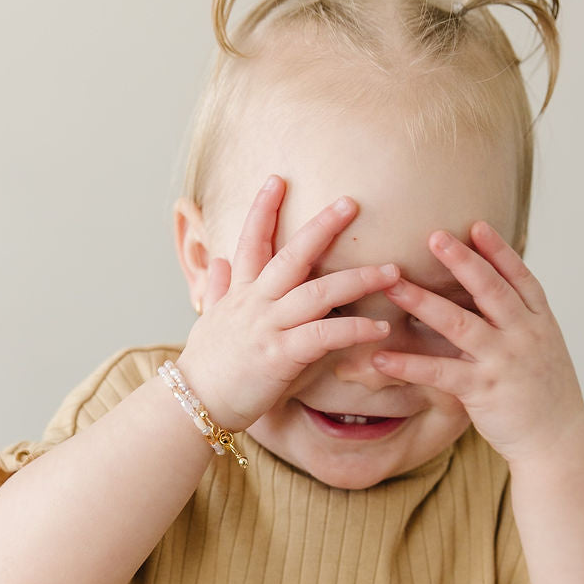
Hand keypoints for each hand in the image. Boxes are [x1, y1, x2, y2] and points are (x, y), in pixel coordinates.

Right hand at [175, 176, 398, 431]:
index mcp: (239, 293)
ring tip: (392, 271)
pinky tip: (380, 328)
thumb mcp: (209, 322)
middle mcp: (255, 303)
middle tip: (351, 203)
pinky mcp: (280, 356)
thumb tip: (218, 261)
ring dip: (358, 279)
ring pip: (318, 292)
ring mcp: (268, 327)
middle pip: (292, 255)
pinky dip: (354, 329)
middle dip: (322, 227)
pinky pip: (324, 335)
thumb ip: (217, 290)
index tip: (278, 179)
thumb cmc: (206, 368)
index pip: (251, 241)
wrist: (192, 403)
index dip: (263, 209)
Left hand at [373, 221, 583, 462]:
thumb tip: (491, 294)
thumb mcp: (543, 349)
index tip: (476, 225)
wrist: (559, 441)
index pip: (520, 277)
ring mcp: (504, 363)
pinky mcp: (484, 391)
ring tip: (394, 285)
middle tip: (434, 235)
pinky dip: (410, 364)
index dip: (498, 250)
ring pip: (461, 325)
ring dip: (424, 303)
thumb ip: (519, 321)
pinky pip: (441, 373)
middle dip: (462, 261)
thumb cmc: (545, 395)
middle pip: (491, 290)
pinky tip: (382, 357)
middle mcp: (525, 336)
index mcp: (540, 322)